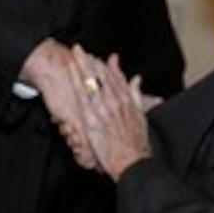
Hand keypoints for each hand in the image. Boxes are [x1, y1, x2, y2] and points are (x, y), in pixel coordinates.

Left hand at [68, 45, 150, 181]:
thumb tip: (137, 79)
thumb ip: (137, 96)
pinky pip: (82, 95)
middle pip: (101, 75)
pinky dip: (77, 81)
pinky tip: (71, 72)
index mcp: (126, 101)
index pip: (116, 78)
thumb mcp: (142, 117)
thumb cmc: (138, 146)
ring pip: (91, 81)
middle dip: (90, 61)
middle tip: (79, 49)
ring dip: (82, 66)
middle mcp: (115, 101)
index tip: (104, 56)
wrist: (133, 163)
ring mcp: (102, 108)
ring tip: (74, 54)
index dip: (109, 65)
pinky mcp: (92, 118)